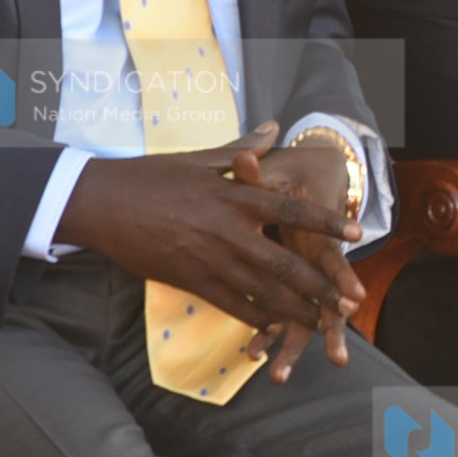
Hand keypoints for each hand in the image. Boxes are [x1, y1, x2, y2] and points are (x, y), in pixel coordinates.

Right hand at [58, 123, 365, 379]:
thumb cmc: (150, 177)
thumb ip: (241, 150)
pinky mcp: (191, 281)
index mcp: (234, 196)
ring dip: (296, 309)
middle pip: (285, 263)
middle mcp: (229, 231)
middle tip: (348, 302)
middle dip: (320, 286)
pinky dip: (256, 317)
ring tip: (322, 323)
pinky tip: (275, 328)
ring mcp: (210, 260)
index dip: (326, 223)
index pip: (291, 211)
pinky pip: (231, 304)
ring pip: (262, 291)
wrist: (102, 204)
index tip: (355, 233)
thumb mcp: (197, 158)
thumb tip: (272, 128)